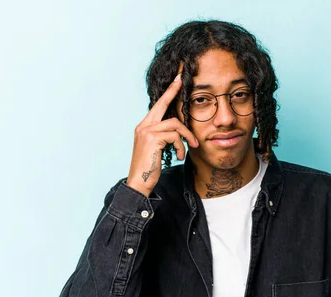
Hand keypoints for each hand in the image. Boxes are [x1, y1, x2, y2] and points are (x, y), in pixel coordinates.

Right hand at [126, 74, 198, 196]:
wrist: (139, 182)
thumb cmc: (150, 168)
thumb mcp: (157, 149)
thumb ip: (164, 136)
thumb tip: (179, 130)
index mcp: (144, 127)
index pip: (157, 106)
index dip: (168, 93)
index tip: (176, 81)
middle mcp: (143, 126)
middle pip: (162, 104)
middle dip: (173, 92)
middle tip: (182, 81)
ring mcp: (146, 131)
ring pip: (175, 124)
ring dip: (186, 137)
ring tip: (190, 148)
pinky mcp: (152, 138)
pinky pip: (175, 136)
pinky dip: (181, 147)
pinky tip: (179, 156)